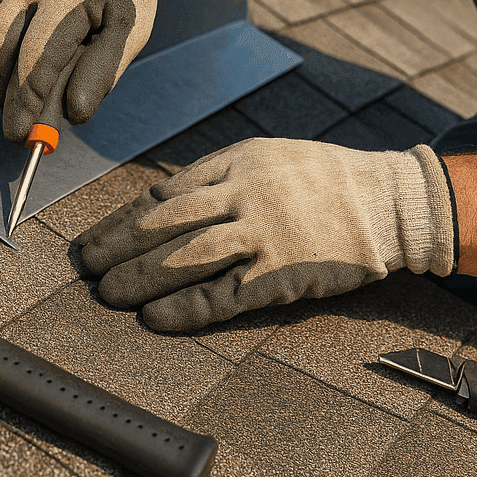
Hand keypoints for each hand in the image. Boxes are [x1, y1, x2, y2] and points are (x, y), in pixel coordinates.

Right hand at [0, 0, 178, 140]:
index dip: (26, 104)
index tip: (22, 136)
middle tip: (17, 126)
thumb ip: (102, 73)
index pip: (37, 60)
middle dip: (6, 96)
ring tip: (18, 97)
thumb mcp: (132, 31)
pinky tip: (12, 67)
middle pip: (1, 51)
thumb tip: (73, 115)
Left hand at [76, 138, 456, 330]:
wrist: (389, 201)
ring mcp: (263, 234)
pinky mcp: (282, 273)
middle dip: (118, 247)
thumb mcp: (270, 158)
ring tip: (109, 294)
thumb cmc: (327, 181)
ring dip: (139, 278)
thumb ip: (222, 177)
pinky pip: (222, 296)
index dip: (122, 219)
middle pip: (164, 223)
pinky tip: (155, 319)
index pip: (164, 193)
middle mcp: (244, 194)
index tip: (95, 238)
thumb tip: (164, 204)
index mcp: (237, 161)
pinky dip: (184, 309)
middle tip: (87, 267)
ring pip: (184, 258)